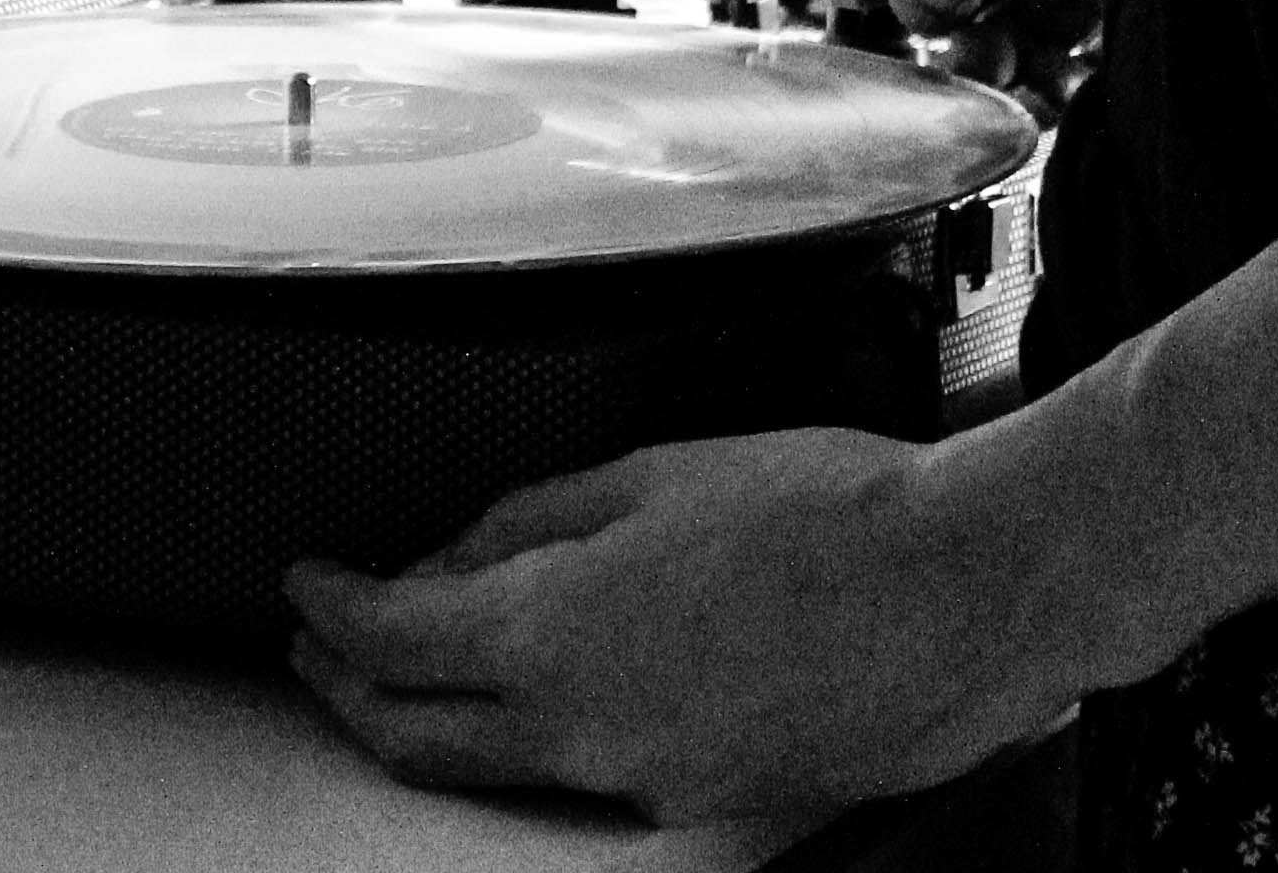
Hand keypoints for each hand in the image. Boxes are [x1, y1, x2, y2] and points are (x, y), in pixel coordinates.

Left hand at [284, 427, 1078, 826]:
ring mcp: (650, 784)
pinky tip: (561, 687)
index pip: (388, 639)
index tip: (307, 582)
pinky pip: (598, 775)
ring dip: (440, 720)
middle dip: (346, 689)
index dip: (329, 607)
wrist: (970, 590)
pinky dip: (551, 734)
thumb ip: (535, 518)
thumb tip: (457, 550)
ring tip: (417, 671)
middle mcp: (588, 731)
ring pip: (502, 766)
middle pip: (416, 736)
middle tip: (317, 647)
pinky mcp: (711, 804)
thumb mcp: (654, 474)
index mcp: (556, 633)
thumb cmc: (834, 510)